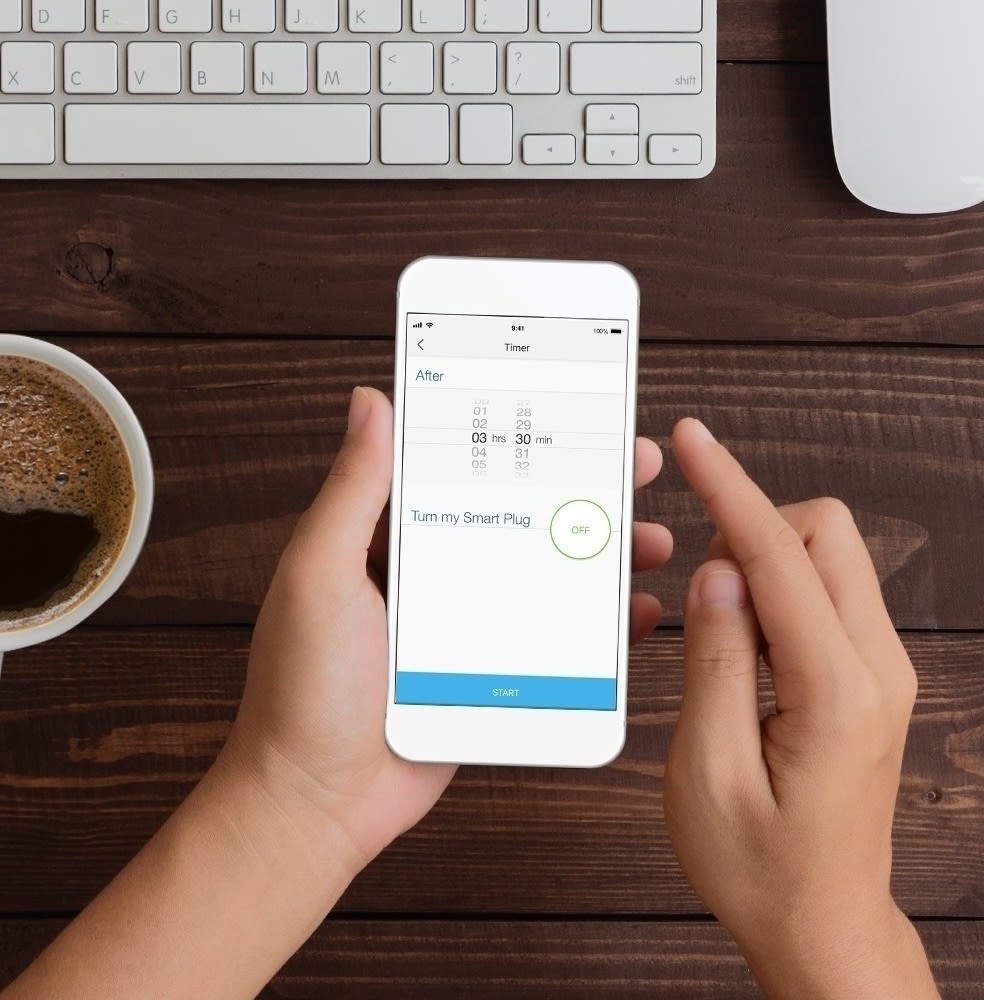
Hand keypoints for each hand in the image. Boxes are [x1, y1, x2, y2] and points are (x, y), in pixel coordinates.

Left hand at [227, 387, 672, 868]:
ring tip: (649, 537)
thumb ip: (353, 490)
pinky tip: (634, 610)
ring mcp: (463, 624)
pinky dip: (596, 623)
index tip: (565, 411)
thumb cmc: (303, 687)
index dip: (515, 437)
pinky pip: (551, 637)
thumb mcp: (319, 572)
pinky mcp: (487, 674)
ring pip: (544, 572)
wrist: (317, 800)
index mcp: (388, 538)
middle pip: (518, 514)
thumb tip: (369, 402)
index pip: (461, 466)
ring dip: (599, 552)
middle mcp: (431, 572)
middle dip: (580, 487)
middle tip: (635, 464)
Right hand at [663, 419, 937, 998]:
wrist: (822, 922)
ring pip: (826, 559)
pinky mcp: (869, 679)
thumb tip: (717, 576)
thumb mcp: (707, 769)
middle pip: (824, 534)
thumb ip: (713, 661)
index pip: (779, 556)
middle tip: (697, 584)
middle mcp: (876, 669)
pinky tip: (739, 642)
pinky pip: (823, 597)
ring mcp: (882, 672)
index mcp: (836, 690)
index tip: (695, 443)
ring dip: (761, 565)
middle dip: (751, 528)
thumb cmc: (760, 865)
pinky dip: (775, 594)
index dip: (728, 489)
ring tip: (714, 631)